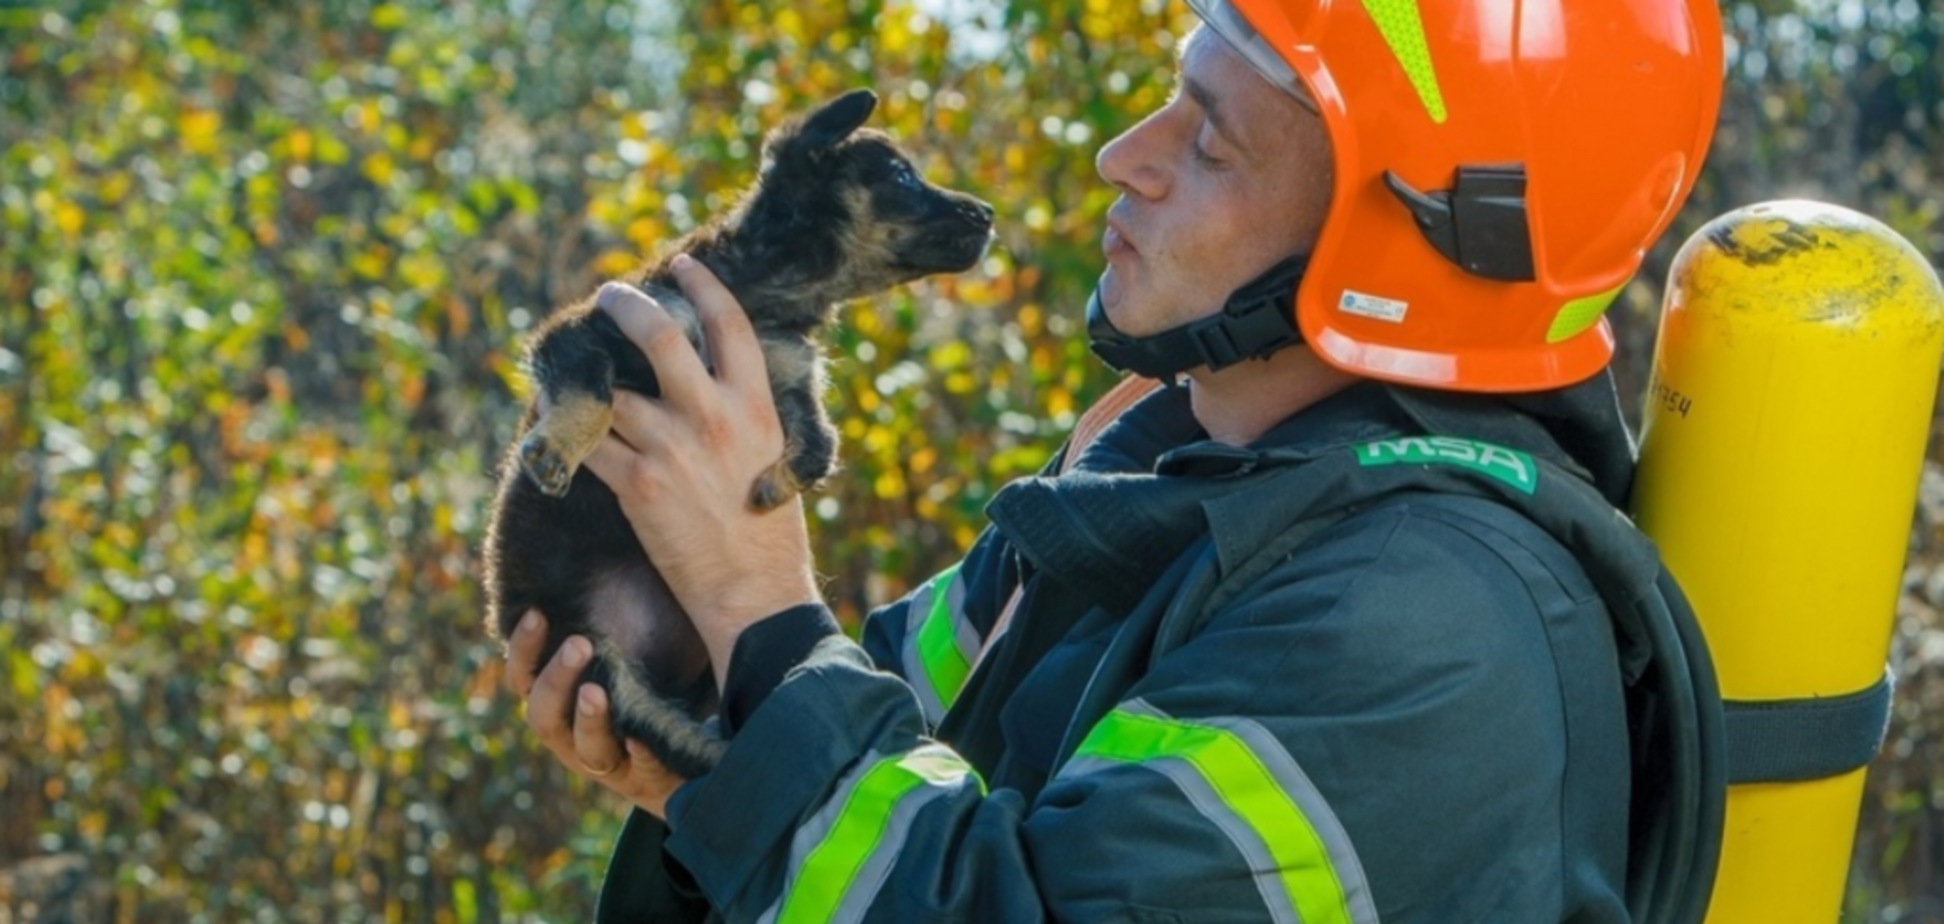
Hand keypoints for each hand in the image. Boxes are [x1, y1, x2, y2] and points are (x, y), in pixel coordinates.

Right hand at [505, 610, 685, 817]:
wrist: (705, 743)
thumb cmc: (666, 672)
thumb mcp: (641, 630)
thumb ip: (618, 590)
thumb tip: (606, 515)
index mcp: (561, 696)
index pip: (524, 675)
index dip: (524, 647)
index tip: (537, 613)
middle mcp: (574, 732)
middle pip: (541, 713)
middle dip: (556, 678)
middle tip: (579, 644)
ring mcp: (609, 760)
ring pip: (582, 747)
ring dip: (588, 718)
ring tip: (597, 692)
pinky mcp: (647, 782)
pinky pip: (639, 773)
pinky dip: (639, 756)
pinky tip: (643, 740)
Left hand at [583, 255, 820, 681]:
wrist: (753, 593)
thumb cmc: (768, 534)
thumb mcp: (774, 459)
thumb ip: (743, 417)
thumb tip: (711, 384)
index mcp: (756, 407)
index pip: (729, 326)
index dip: (703, 286)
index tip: (682, 265)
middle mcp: (713, 417)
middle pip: (659, 337)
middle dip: (627, 306)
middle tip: (609, 295)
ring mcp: (671, 448)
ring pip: (611, 391)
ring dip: (585, 379)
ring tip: (570, 371)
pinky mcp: (636, 484)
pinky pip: (587, 441)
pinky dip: (565, 430)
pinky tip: (551, 421)